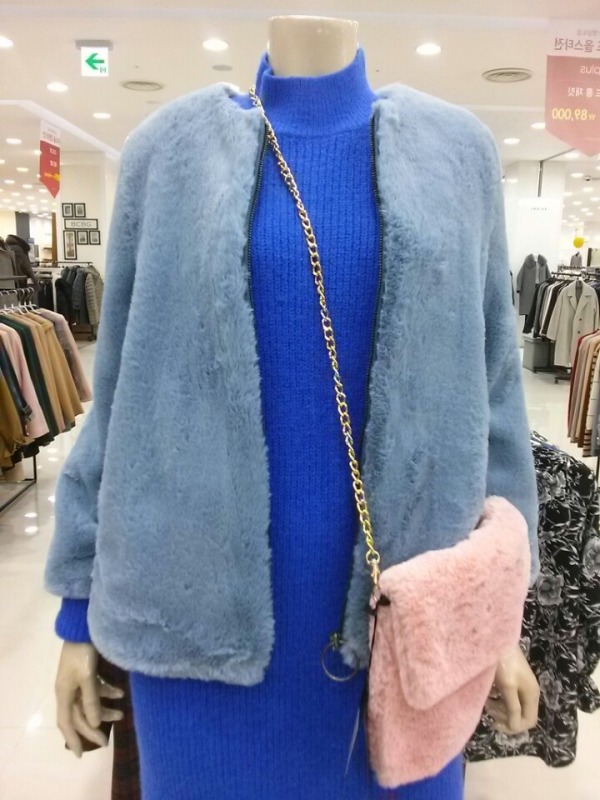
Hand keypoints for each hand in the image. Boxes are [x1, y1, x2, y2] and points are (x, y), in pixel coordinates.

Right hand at [55, 642, 124, 757]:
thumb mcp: (87, 677)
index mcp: (64, 693)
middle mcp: (68, 689)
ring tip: (122, 714)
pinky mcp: (86, 671)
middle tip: (107, 741)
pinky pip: (95, 688)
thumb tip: (94, 724)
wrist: (83, 626)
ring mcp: (77, 680)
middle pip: (79, 715)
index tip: (79, 755)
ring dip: (104, 710)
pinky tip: (121, 693)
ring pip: (89, 703)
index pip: (66, 723)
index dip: (72, 739)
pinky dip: (107, 692)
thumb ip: (90, 700)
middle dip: (93, 728)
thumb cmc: (83, 652)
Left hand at [485, 644, 539, 734]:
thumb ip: (512, 707)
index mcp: (531, 695)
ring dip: (501, 710)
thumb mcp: (507, 686)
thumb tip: (515, 727)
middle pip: (521, 716)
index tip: (495, 723)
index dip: (513, 727)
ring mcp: (521, 685)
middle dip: (505, 718)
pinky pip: (508, 698)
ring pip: (514, 708)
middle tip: (489, 711)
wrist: (497, 638)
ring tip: (487, 703)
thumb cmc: (502, 662)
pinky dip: (499, 700)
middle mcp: (529, 692)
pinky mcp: (513, 679)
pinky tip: (488, 694)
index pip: (528, 721)